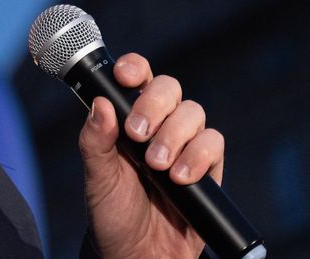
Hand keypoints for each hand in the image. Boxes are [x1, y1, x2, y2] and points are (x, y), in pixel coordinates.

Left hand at [78, 53, 224, 258]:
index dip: (135, 68)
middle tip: (137, 134)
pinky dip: (199, 156)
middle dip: (155, 105)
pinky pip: (214, 144)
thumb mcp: (97, 178)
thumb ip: (95, 142)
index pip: (137, 78)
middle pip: (170, 89)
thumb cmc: (112, 214)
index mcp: (128, 118)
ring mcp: (185, 145)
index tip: (125, 77)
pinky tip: (180, 178)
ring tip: (157, 166)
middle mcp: (159, 125)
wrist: (139, 256)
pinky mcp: (208, 168)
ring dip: (175, 134)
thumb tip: (100, 103)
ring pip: (194, 113)